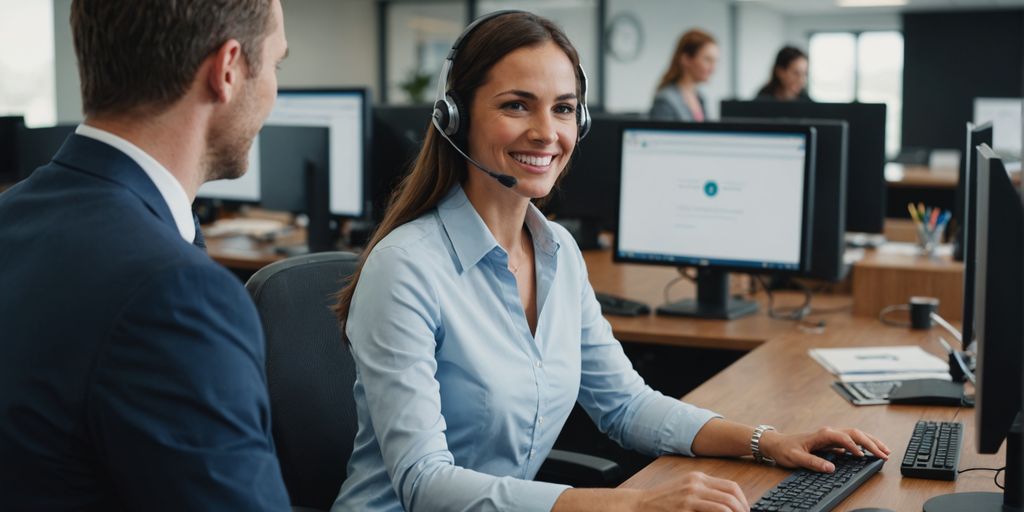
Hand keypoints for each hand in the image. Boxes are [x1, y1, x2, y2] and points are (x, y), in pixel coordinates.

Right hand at [636, 471, 749, 511]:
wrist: (641, 504)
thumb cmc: (663, 501)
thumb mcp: (685, 489)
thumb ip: (703, 492)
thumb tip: (726, 504)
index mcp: (698, 477)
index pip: (731, 486)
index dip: (743, 500)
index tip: (745, 511)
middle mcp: (696, 483)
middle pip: (731, 495)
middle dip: (743, 510)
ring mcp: (691, 495)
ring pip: (726, 505)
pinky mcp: (686, 507)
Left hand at [760, 426, 890, 472]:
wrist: (775, 443)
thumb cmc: (784, 449)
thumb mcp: (796, 457)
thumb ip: (813, 462)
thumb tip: (831, 468)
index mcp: (822, 434)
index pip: (844, 438)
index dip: (855, 447)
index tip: (864, 457)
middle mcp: (828, 432)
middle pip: (855, 433)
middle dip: (871, 443)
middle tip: (885, 454)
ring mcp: (831, 436)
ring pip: (855, 435)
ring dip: (870, 441)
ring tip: (884, 450)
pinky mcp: (831, 441)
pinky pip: (851, 440)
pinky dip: (863, 444)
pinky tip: (870, 451)